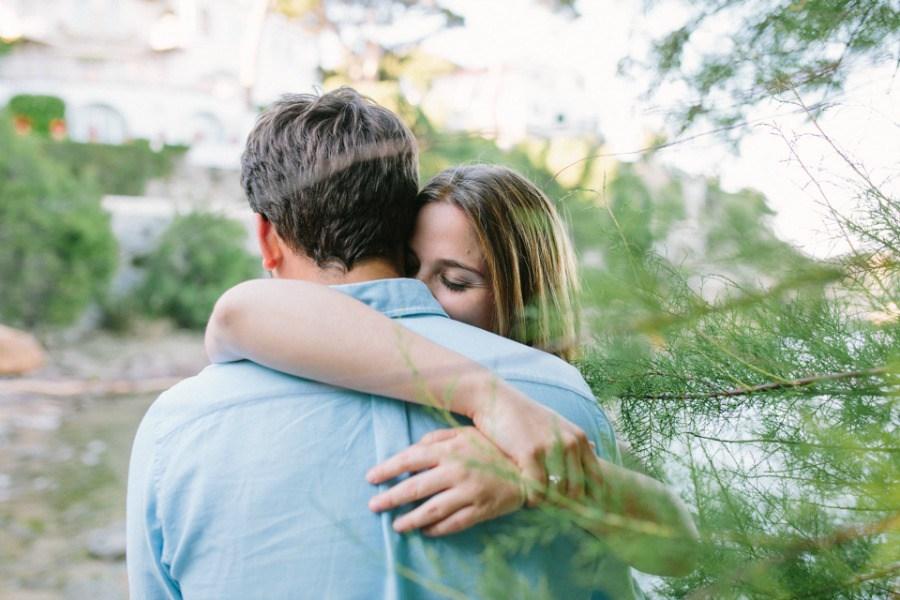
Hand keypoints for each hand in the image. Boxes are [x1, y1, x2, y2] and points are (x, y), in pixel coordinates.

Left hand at [366, 427, 524, 535]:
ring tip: (395, 525)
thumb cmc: (493, 447)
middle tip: (374, 506)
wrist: (529, 466)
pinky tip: (424, 531)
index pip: (409, 459)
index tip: (371, 479)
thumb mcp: (466, 433)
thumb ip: (438, 437)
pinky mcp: (481, 510)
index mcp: (450, 449)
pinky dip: (436, 529)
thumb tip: (415, 447)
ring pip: (431, 510)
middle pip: (415, 488)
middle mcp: (456, 471)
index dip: (387, 469)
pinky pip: (453, 523)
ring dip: (409, 519)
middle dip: (390, 498)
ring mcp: (469, 493)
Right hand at [470, 385, 593, 505]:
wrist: (494, 400)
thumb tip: (595, 447)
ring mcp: (551, 447)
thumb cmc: (523, 415)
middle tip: (547, 506)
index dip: (587, 497)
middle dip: (563, 504)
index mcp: (578, 438)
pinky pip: (537, 489)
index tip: (572, 506)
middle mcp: (570, 442)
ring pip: (557, 493)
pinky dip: (530, 498)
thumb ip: (573, 439)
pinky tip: (523, 495)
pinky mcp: (530, 453)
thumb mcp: (555, 423)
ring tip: (534, 500)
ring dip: (545, 502)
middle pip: (576, 490)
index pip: (595, 479)